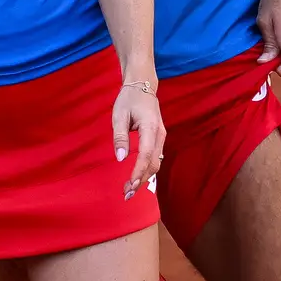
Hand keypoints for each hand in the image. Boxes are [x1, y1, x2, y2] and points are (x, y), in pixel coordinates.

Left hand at [113, 83, 165, 199]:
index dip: (138, 172)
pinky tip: (137, 178)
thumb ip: (120, 136)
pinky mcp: (159, 140)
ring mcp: (161, 137)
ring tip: (129, 190)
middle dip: (141, 180)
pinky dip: (146, 171)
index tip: (130, 185)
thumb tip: (120, 158)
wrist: (143, 86)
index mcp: (150, 127)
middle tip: (126, 194)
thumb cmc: (129, 99)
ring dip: (144, 178)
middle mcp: (160, 134)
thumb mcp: (119, 115)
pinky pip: (155, 159)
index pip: (146, 155)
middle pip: (153, 163)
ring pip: (156, 163)